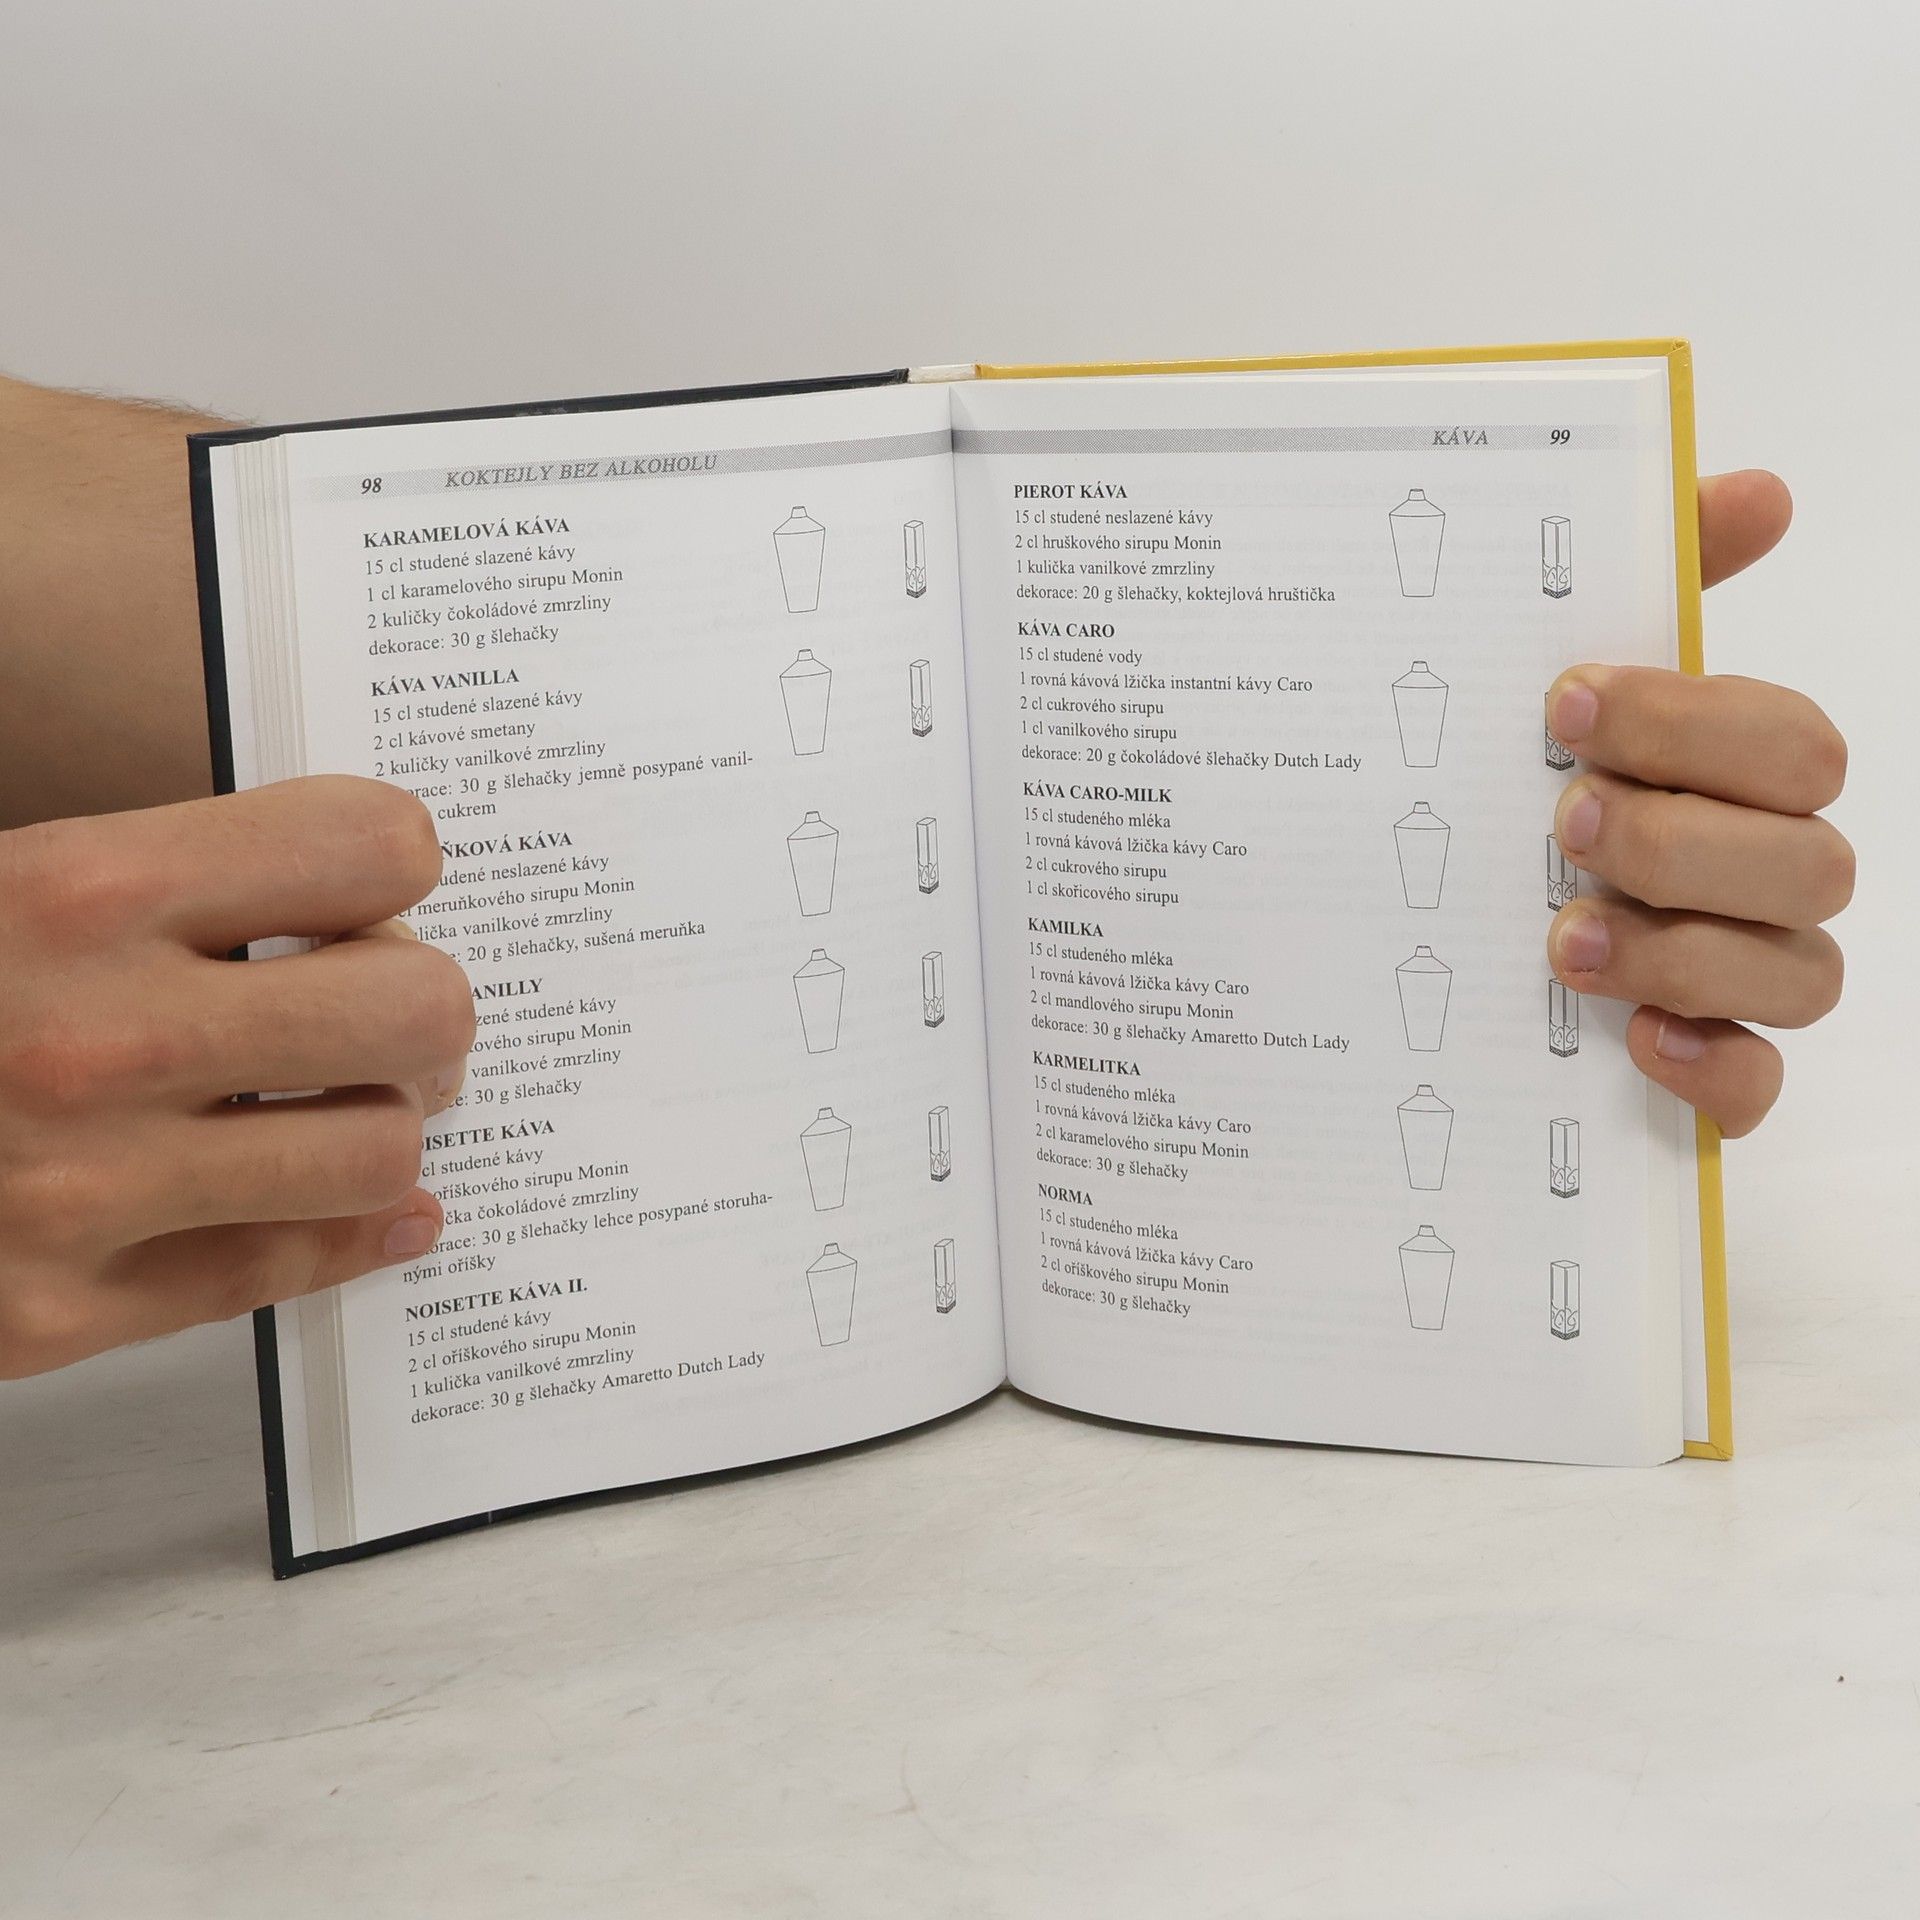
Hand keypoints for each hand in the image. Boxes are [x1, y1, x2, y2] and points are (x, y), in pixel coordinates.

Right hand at [0, 777, 474, 1376]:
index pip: (368, 846)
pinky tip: (380, 1212)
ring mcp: (78, 1190)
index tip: (370, 888)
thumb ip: (155, 876)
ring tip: (359, 1107)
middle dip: (423, 1009)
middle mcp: (92, 1037)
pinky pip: (282, 1271)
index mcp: (69, 889)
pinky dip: (358, 1237)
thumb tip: (344, 883)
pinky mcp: (50, 1315)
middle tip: (393, 1016)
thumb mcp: (4, 882)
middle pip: (418, 1006)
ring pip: (377, 1153)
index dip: (391, 863)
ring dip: (387, 1125)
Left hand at [1547, 470, 1849, 1136]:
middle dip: (1683, 840)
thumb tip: (1759, 490)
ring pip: (1801, 972)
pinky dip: (1713, 1068)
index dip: (1688, 723)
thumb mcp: (1566, 687)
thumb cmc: (1526, 785)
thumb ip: (1659, 584)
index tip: (1562, 705)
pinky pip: (1761, 1086)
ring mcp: (1746, 976)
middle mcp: (1764, 874)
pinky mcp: (1712, 1070)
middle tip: (1564, 825)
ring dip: (1684, 952)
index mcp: (1740, 776)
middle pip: (1808, 860)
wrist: (1419, 932)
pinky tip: (1636, 1042)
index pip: (1789, 744)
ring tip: (1566, 942)